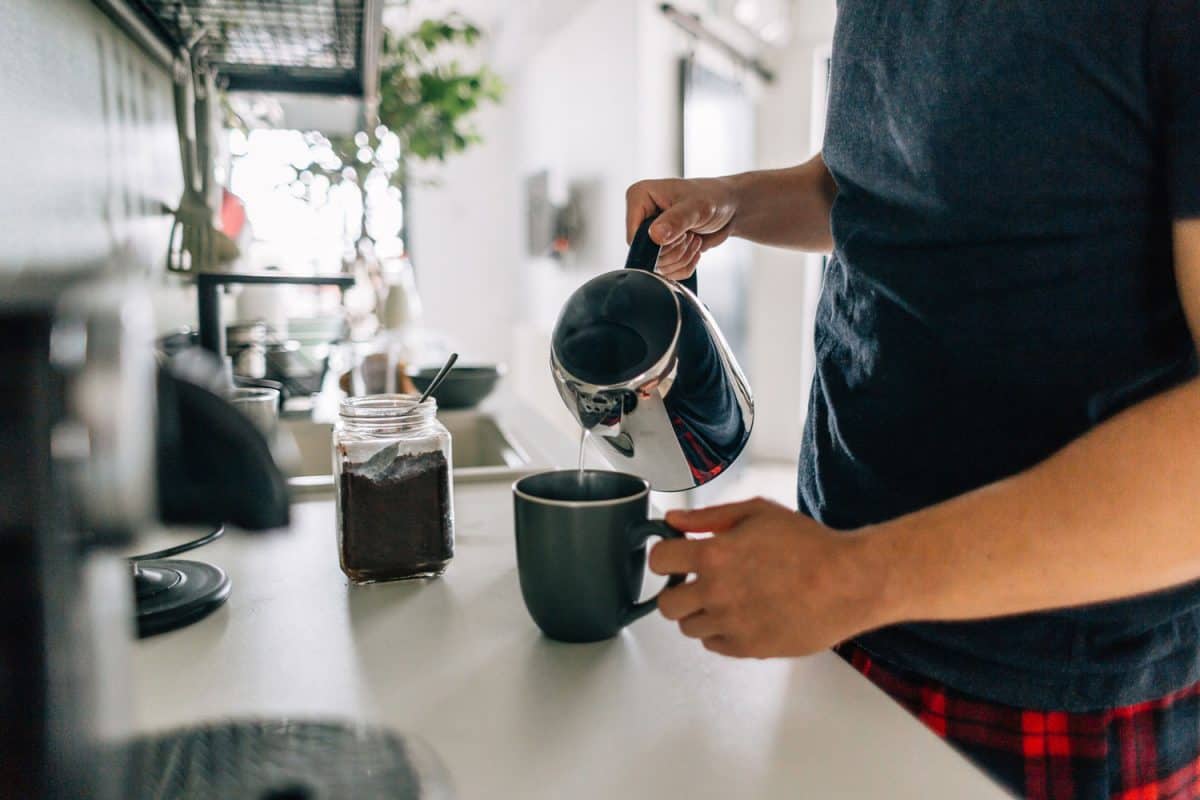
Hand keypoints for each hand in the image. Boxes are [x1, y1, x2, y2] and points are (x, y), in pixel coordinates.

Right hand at [625, 177, 738, 280]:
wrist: (728, 207)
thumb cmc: (713, 197)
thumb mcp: (696, 207)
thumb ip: (676, 221)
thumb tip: (655, 235)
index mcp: (639, 197)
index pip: (634, 236)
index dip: (658, 244)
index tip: (681, 232)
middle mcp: (640, 216)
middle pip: (646, 254)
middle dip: (674, 250)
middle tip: (691, 234)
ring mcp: (650, 235)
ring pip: (657, 266)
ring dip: (681, 258)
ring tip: (694, 238)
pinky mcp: (660, 250)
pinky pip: (667, 272)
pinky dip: (685, 266)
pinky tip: (694, 248)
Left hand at [649, 498, 891, 657]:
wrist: (848, 582)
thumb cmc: (808, 544)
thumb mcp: (757, 513)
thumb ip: (709, 517)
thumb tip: (674, 521)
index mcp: (714, 555)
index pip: (658, 561)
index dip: (665, 556)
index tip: (676, 556)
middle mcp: (716, 593)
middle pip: (666, 605)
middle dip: (677, 590)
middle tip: (697, 582)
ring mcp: (731, 624)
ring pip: (689, 627)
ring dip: (700, 613)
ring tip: (726, 598)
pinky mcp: (749, 648)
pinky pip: (714, 645)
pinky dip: (720, 632)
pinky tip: (741, 615)